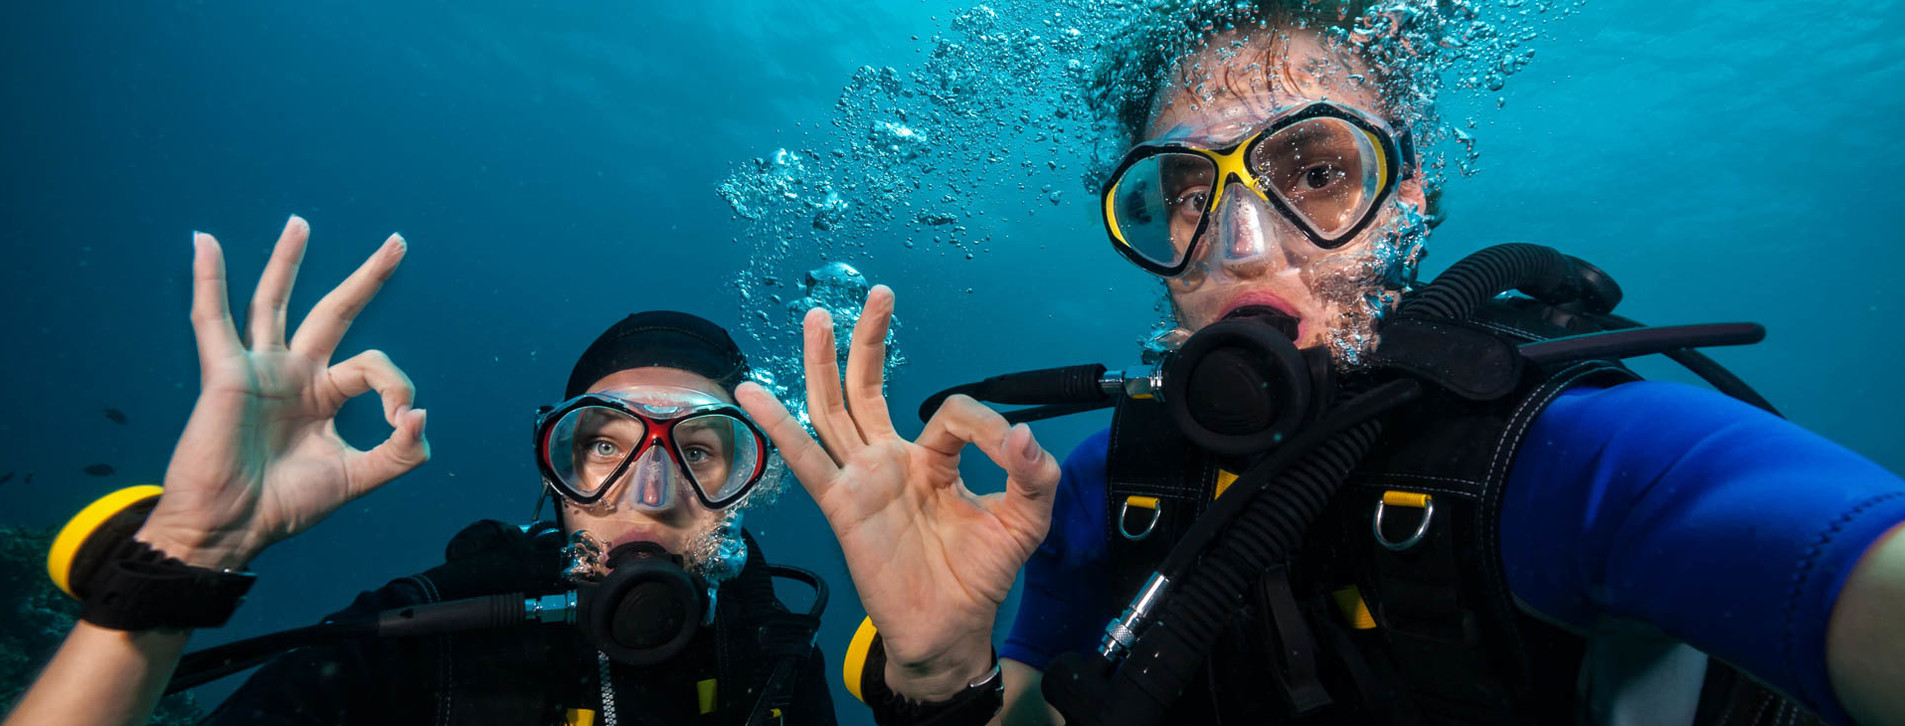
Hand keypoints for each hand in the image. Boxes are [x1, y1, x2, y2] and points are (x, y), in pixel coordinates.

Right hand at [133, 216, 429, 570]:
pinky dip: (208, 280)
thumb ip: (399, 453)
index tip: (400, 420)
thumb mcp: (357, 478)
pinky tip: (204, 243)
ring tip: (301, 224)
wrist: (231, 528)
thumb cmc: (285, 506)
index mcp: (324, 396)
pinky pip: (212, 320)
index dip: (397, 386)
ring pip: (274, 303)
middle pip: (334, 312)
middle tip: (397, 242)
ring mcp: (260, 370)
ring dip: (287, 262)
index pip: (373, 368)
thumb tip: (419, 416)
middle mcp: (295, 375)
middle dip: (368, 278)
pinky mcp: (227, 374)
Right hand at [736, 285, 1061, 699]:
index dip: (981, 424)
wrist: (951, 629)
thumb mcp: (1024, 519)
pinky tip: (754, 392)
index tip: (1009, 450)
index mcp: (931, 460)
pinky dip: (779, 426)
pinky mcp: (843, 506)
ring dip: (823, 364)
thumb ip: (1032, 475)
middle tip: (877, 294)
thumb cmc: (980, 575)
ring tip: (817, 316)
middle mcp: (891, 461)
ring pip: (835, 411)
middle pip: (869, 387)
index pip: (948, 413)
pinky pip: (807, 461)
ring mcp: (863, 480)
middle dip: (870, 340)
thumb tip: (1020, 433)